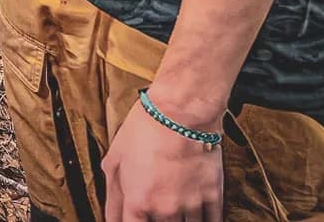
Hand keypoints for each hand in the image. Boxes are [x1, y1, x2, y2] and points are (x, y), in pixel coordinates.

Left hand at [103, 97, 224, 221]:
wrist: (180, 112)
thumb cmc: (145, 129)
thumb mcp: (115, 157)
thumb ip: (112, 192)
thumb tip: (111, 215)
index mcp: (137, 201)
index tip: (135, 218)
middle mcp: (164, 209)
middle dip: (156, 219)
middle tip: (158, 203)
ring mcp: (190, 204)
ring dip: (180, 220)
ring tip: (177, 205)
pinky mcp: (212, 195)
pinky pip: (213, 221)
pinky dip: (206, 221)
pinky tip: (200, 215)